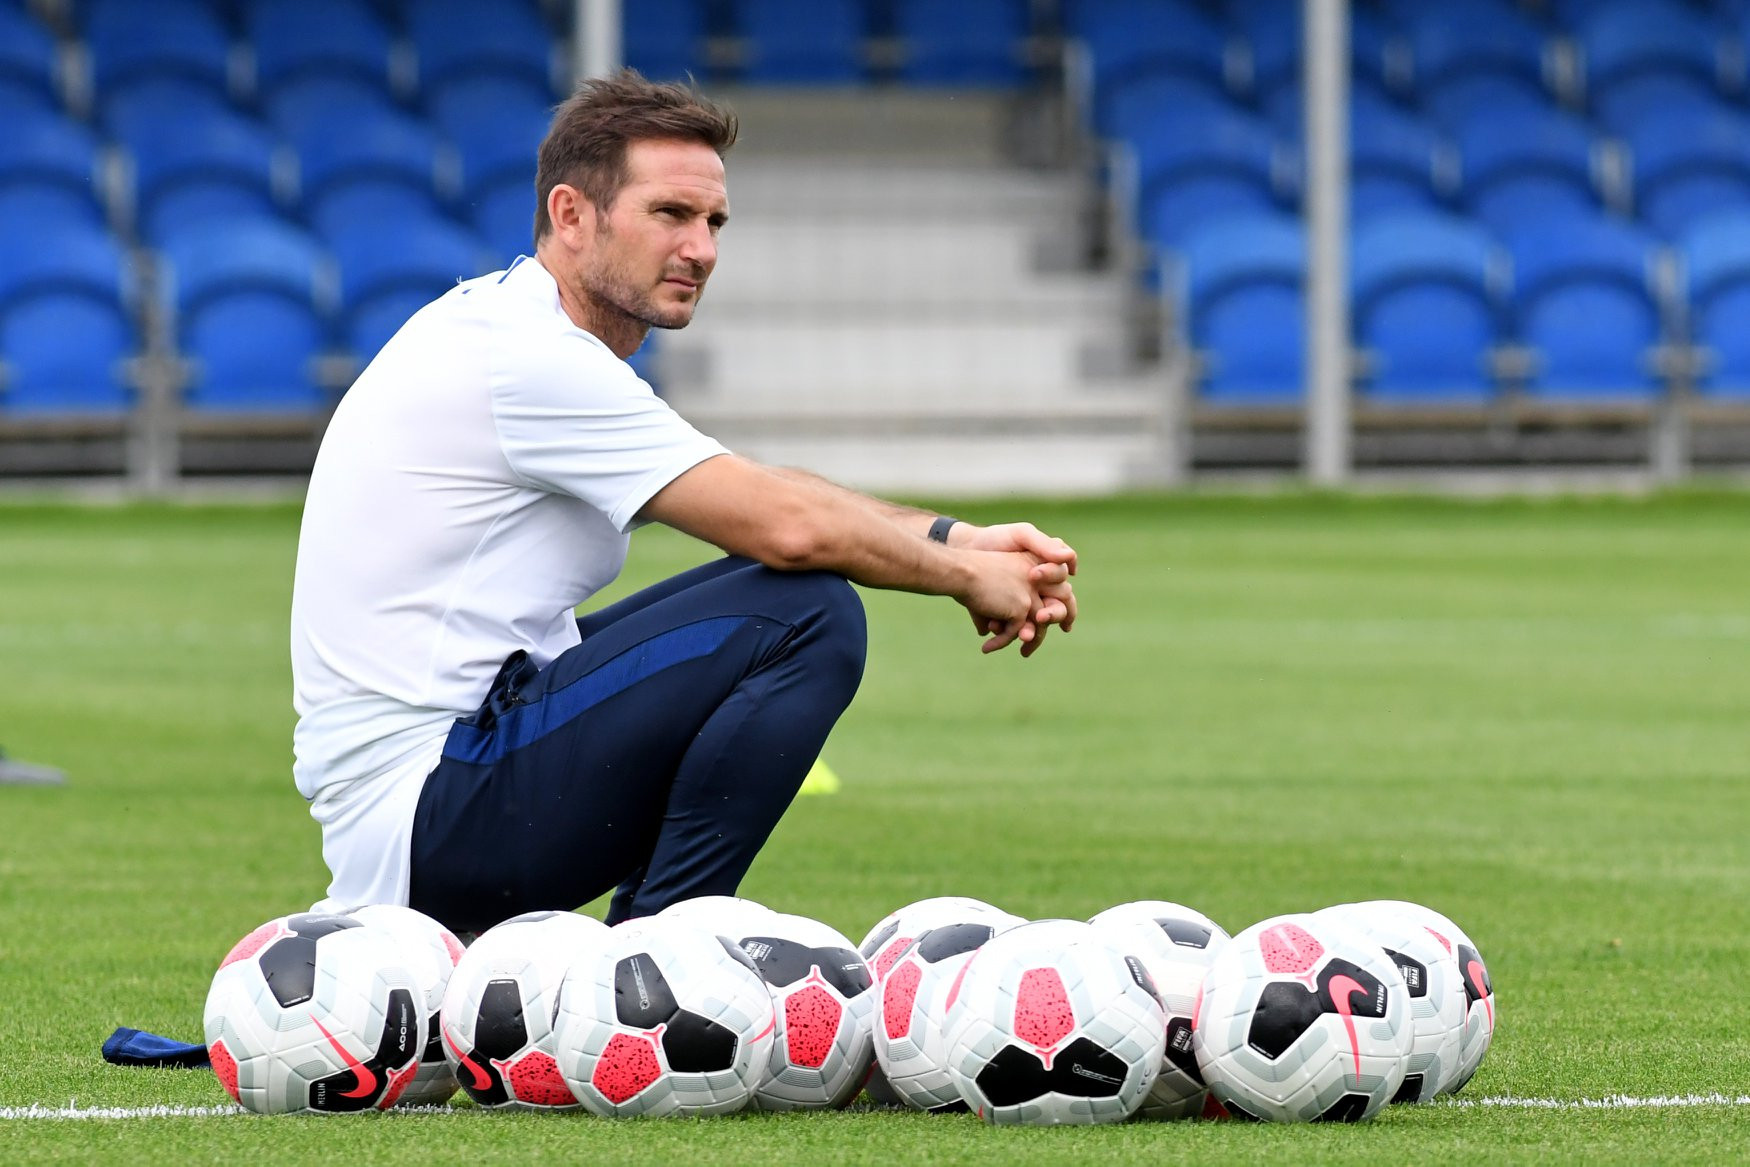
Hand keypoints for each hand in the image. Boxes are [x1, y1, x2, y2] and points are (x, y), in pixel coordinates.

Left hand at [953, 522, 1076, 654]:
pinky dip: (1004, 633)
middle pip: (1058, 611)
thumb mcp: (1021, 535)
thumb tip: (1069, 557)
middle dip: (1052, 616)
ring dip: (1030, 632)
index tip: (1033, 574)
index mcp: (1050, 575)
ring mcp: (1023, 609)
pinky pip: (1010, 632)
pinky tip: (992, 626)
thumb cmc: (996, 539)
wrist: (964, 554)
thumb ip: (1044, 545)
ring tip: (1022, 635)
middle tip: (1041, 617)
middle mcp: (1041, 594)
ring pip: (1036, 627)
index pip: (1064, 584)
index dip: (1053, 582)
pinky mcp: (1004, 618)